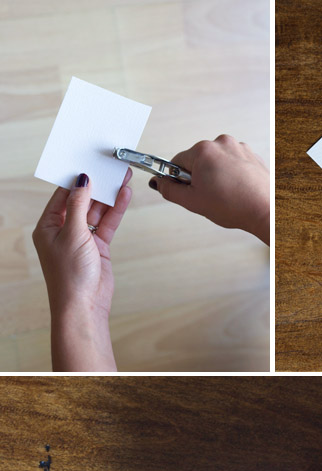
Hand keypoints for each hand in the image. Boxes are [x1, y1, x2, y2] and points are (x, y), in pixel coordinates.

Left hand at [33, 170, 131, 370]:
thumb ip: (79, 205)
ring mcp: (82, 238)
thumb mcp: (72, 233)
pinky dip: (116, 211)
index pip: (62, 195)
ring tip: (122, 177)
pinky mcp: (98, 247)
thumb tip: (81, 180)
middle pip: (82, 201)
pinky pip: (107, 224)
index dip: (76, 178)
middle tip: (109, 167)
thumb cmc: (70, 276)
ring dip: (109, 196)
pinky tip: (124, 196)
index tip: (89, 162)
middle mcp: (64, 230)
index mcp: (47, 226)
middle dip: (96, 185)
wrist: (84, 306)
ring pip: (97, 211)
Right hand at [150, 135, 268, 244]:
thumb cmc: (234, 206)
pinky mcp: (250, 154)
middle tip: (209, 197)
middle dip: (199, 178)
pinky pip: (232, 164)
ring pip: (216, 163)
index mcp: (203, 151)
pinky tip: (236, 190)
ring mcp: (238, 147)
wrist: (265, 210)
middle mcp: (220, 143)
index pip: (177, 162)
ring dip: (215, 177)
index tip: (186, 191)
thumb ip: (170, 191)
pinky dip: (231, 175)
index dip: (178, 180)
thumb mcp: (193, 202)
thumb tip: (159, 183)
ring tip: (225, 195)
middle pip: (197, 161)